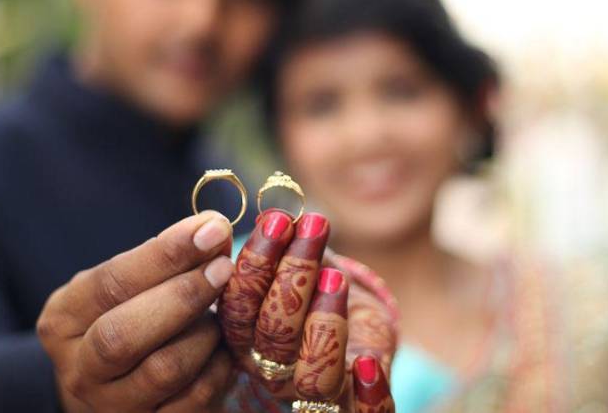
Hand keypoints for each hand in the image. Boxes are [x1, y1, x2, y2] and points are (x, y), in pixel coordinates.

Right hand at [37, 212, 236, 411]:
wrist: (114, 388)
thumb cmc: (128, 318)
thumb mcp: (129, 285)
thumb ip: (165, 258)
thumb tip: (214, 229)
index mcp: (64, 319)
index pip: (110, 283)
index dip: (165, 255)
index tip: (211, 229)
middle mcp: (79, 369)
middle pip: (123, 335)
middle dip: (182, 296)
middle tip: (223, 268)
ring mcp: (111, 407)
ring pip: (163, 371)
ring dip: (204, 335)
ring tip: (222, 314)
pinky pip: (193, 402)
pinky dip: (219, 369)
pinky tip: (226, 349)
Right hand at [218, 209, 394, 410]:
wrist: (361, 333)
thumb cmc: (321, 293)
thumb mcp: (304, 266)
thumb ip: (289, 246)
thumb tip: (278, 213)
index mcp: (247, 337)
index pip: (238, 306)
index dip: (255, 263)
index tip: (277, 220)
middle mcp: (272, 370)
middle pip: (272, 336)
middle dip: (291, 276)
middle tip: (313, 229)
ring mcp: (313, 393)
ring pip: (312, 374)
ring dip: (324, 324)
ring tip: (337, 276)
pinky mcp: (355, 405)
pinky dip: (369, 396)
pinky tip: (369, 364)